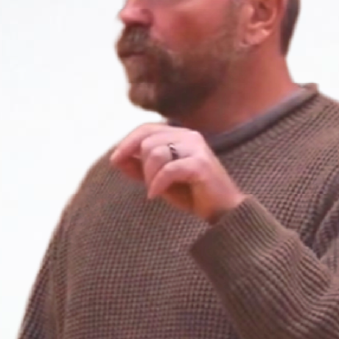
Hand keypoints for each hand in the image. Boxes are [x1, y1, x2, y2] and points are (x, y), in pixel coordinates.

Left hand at [109, 123, 246, 223]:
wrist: (223, 210)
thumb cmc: (192, 194)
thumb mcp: (159, 179)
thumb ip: (139, 168)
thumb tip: (116, 158)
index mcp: (179, 135)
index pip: (146, 128)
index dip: (127, 142)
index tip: (115, 160)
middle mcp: (189, 136)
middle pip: (148, 141)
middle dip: (141, 166)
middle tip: (150, 185)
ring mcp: (196, 148)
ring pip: (156, 153)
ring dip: (150, 176)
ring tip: (157, 190)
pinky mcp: (200, 164)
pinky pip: (168, 169)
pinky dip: (157, 184)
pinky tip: (156, 195)